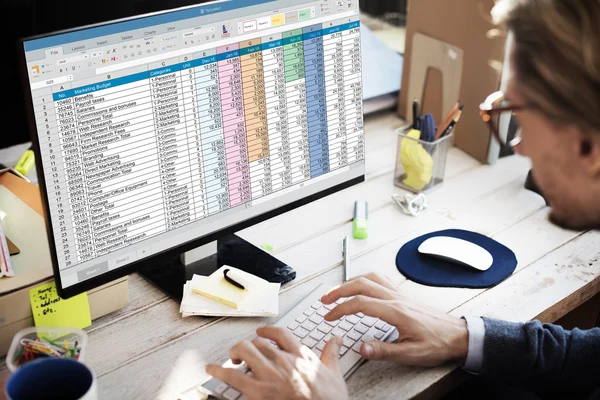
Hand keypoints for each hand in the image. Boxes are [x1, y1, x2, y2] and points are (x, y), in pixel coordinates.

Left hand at [206, 326, 348, 399]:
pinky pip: (233, 376)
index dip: (267, 331)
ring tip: (232, 359)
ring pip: (245, 351)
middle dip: (249, 346)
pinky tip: (211, 369)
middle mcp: (283, 360)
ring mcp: (270, 375)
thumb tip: (336, 339)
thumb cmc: (329, 399)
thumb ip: (331, 353)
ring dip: (235, 353)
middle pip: (258, 342)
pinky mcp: (259, 392)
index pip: (280, 334)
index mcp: (300, 355)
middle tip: (245, 353)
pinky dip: (219, 371)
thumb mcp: (334, 373)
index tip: (261, 332)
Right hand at [321, 273, 467, 366]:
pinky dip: (365, 279)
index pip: (360, 303)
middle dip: (339, 290)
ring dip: (350, 282)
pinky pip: (380, 279)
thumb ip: (384, 350)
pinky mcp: (403, 294)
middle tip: (325, 300)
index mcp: (395, 311)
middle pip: (361, 284)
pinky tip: (361, 285)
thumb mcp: (411, 354)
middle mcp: (396, 298)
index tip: (329, 316)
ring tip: (337, 291)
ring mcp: (400, 294)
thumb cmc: (437, 344)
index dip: (341, 309)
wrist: (458, 335)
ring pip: (370, 278)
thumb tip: (361, 347)